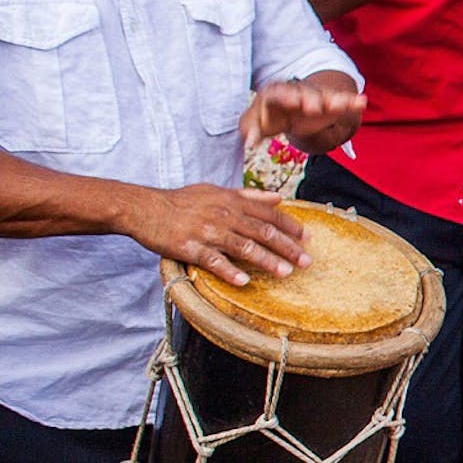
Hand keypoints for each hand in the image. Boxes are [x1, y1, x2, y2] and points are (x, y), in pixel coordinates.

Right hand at [121, 185, 308, 285]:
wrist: (145, 208)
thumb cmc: (183, 201)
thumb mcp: (217, 191)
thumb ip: (249, 195)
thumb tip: (278, 197)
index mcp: (232, 201)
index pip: (269, 214)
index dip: (290, 226)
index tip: (307, 238)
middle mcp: (224, 215)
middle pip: (263, 232)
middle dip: (288, 247)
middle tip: (307, 261)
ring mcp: (207, 232)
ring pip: (244, 246)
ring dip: (267, 260)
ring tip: (286, 272)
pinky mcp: (189, 247)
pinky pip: (213, 261)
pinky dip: (229, 271)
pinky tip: (243, 281)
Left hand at [238, 79, 366, 148]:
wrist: (287, 107)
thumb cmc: (269, 116)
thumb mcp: (254, 122)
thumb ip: (250, 131)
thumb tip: (250, 144)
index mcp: (275, 93)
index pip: (279, 93)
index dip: (286, 97)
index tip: (293, 103)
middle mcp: (297, 91)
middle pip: (304, 93)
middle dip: (309, 100)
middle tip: (314, 107)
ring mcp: (315, 96)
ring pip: (324, 96)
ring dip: (332, 100)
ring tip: (341, 105)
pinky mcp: (328, 102)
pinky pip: (341, 101)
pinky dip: (350, 102)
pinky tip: (361, 102)